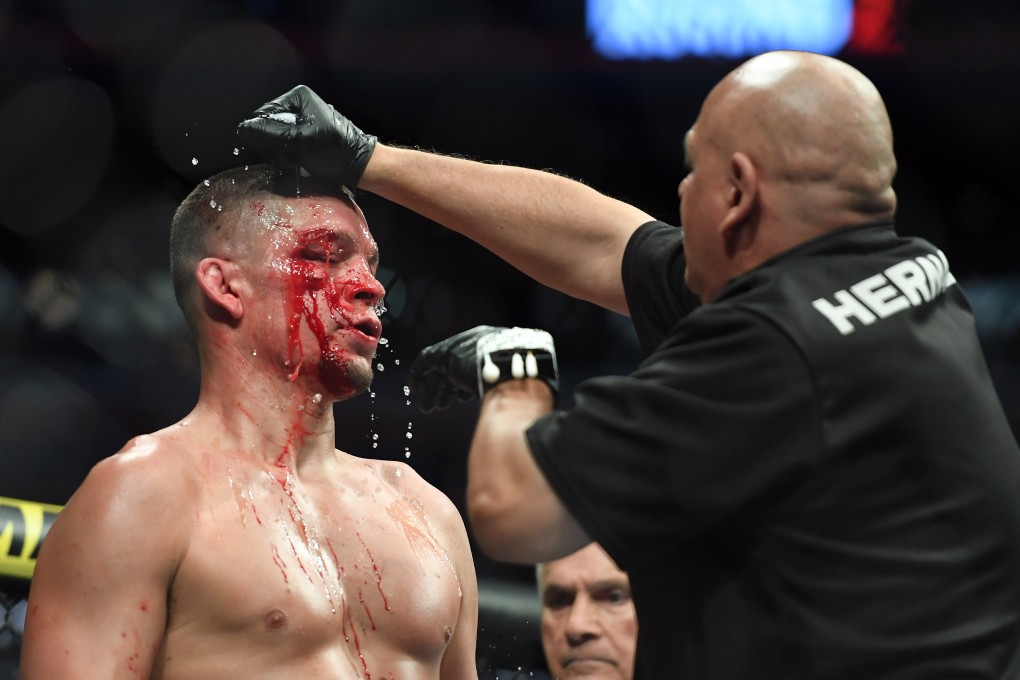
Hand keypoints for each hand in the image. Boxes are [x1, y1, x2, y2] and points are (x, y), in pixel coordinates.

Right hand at [236, 84, 376, 187]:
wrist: (358, 166)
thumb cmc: (335, 150)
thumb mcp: (301, 140)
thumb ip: (271, 133)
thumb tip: (242, 129)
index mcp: (297, 97)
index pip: (263, 114)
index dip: (265, 135)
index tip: (281, 150)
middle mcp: (296, 106)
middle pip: (267, 127)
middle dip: (275, 147)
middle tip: (291, 159)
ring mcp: (299, 122)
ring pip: (273, 141)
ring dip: (281, 156)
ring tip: (298, 164)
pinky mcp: (301, 137)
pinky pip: (283, 148)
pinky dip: (288, 159)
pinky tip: (299, 165)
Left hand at [409, 326, 558, 411]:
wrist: (517, 374)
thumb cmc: (527, 382)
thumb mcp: (525, 380)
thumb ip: (517, 386)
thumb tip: (528, 400)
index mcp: (494, 346)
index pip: (473, 364)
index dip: (466, 383)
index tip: (462, 398)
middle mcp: (475, 342)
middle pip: (455, 365)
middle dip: (446, 387)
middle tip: (438, 405)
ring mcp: (461, 347)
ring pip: (439, 367)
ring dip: (433, 388)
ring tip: (428, 407)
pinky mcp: (445, 355)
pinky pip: (425, 363)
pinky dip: (419, 376)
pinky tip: (417, 392)